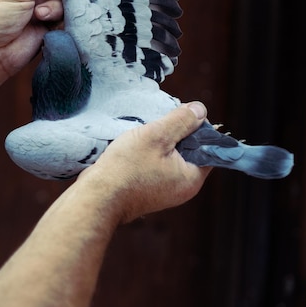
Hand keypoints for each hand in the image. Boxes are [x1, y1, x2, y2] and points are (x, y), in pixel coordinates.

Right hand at [81, 102, 210, 223]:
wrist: (96, 196)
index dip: (199, 127)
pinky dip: (150, 152)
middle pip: (190, 151)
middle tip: (161, 120)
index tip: (182, 114)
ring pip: (171, 156)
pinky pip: (157, 164)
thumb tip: (201, 110)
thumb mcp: (157, 136)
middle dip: (177, 132)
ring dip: (161, 141)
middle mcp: (182, 188)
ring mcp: (164, 190)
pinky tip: (137, 144)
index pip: (209, 148)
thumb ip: (181, 121)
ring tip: (146, 131)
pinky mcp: (148, 189)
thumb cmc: (126, 168)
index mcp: (191, 178)